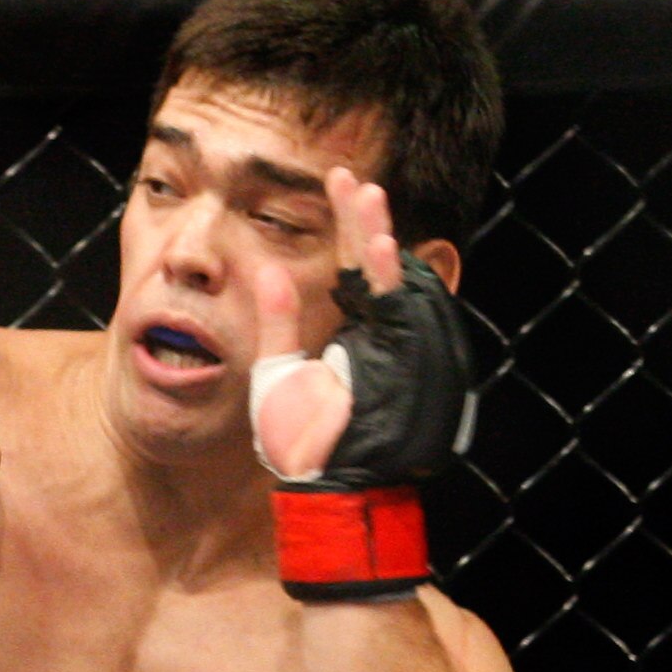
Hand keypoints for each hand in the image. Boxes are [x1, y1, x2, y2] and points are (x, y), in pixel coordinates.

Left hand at [251, 166, 402, 479]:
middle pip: (378, 267)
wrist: (328, 490)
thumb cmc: (302, 441)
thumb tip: (265, 271)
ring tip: (369, 200)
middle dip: (368, 222)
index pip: (354, 267)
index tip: (337, 180)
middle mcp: (381, 335)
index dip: (349, 225)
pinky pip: (401, 319)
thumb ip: (276, 323)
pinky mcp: (406, 368)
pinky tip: (379, 252)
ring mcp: (397, 350)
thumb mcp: (277, 375)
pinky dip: (392, 285)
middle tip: (356, 181)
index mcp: (354, 331)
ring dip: (382, 242)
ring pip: (395, 284)